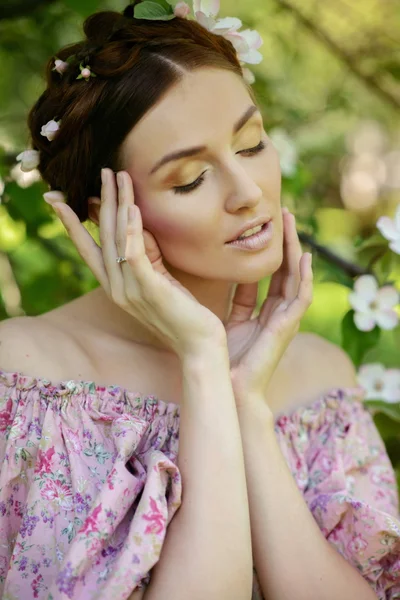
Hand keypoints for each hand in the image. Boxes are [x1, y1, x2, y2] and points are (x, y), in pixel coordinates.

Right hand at [45, 169, 226, 358]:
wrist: (200, 346)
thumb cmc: (183, 314)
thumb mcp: (160, 280)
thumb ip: (147, 257)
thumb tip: (139, 227)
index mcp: (116, 287)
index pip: (88, 250)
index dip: (74, 225)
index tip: (60, 201)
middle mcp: (117, 289)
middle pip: (101, 236)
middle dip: (100, 201)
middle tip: (104, 172)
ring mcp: (130, 290)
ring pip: (116, 239)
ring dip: (117, 204)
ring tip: (119, 176)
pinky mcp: (149, 289)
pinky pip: (134, 253)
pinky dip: (132, 229)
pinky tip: (133, 207)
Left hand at [225, 207, 312, 411]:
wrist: (230, 386)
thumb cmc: (226, 358)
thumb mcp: (229, 321)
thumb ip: (235, 300)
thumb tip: (225, 275)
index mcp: (263, 313)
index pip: (270, 276)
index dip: (269, 253)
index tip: (263, 228)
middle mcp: (278, 314)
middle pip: (286, 271)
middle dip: (285, 243)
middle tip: (282, 214)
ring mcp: (286, 320)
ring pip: (295, 277)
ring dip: (295, 249)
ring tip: (291, 223)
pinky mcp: (288, 326)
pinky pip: (301, 297)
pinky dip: (304, 277)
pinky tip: (304, 257)